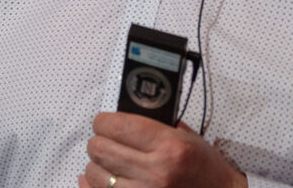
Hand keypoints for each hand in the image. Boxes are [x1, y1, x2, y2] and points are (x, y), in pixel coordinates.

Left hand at [79, 113, 244, 187]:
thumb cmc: (202, 165)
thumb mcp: (184, 136)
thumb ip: (151, 122)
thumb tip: (116, 112)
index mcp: (169, 146)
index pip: (116, 126)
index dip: (104, 121)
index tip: (105, 122)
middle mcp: (156, 172)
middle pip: (100, 148)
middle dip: (99, 141)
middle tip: (107, 141)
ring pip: (94, 173)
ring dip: (98, 165)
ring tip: (111, 163)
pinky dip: (91, 184)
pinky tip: (97, 178)